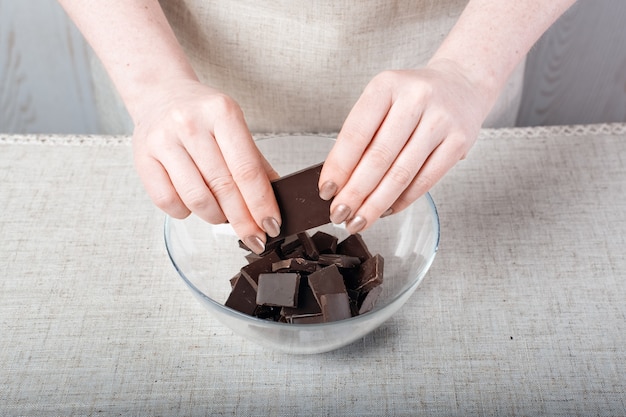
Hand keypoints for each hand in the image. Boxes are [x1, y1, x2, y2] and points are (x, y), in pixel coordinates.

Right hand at [132, 79, 280, 252]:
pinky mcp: (142, 158)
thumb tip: (276, 200)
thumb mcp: (234, 128)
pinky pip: (168, 202)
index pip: (247, 170)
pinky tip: (194, 205)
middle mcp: (191, 124)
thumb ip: (255, 162)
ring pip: (196, 199)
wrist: (161, 94)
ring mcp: (163, 141)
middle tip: (255, 238)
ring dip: (215, 217)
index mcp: (222, 112)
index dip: (261, 204)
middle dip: (243, 220)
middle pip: (224, 187)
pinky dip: (187, 213)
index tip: (271, 226)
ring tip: (223, 215)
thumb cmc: (203, 116)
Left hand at [319, 60, 492, 233]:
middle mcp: (415, 99)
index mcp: (386, 86)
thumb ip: (362, 135)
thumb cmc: (412, 98)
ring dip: (376, 204)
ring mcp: (440, 120)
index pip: (356, 134)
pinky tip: (386, 210)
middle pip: (378, 157)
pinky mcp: (459, 142)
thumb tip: (338, 182)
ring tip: (359, 221)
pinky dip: (402, 200)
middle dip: (354, 193)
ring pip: (401, 173)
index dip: (338, 167)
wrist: (461, 84)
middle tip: (339, 214)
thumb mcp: (382, 102)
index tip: (326, 191)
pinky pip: (425, 180)